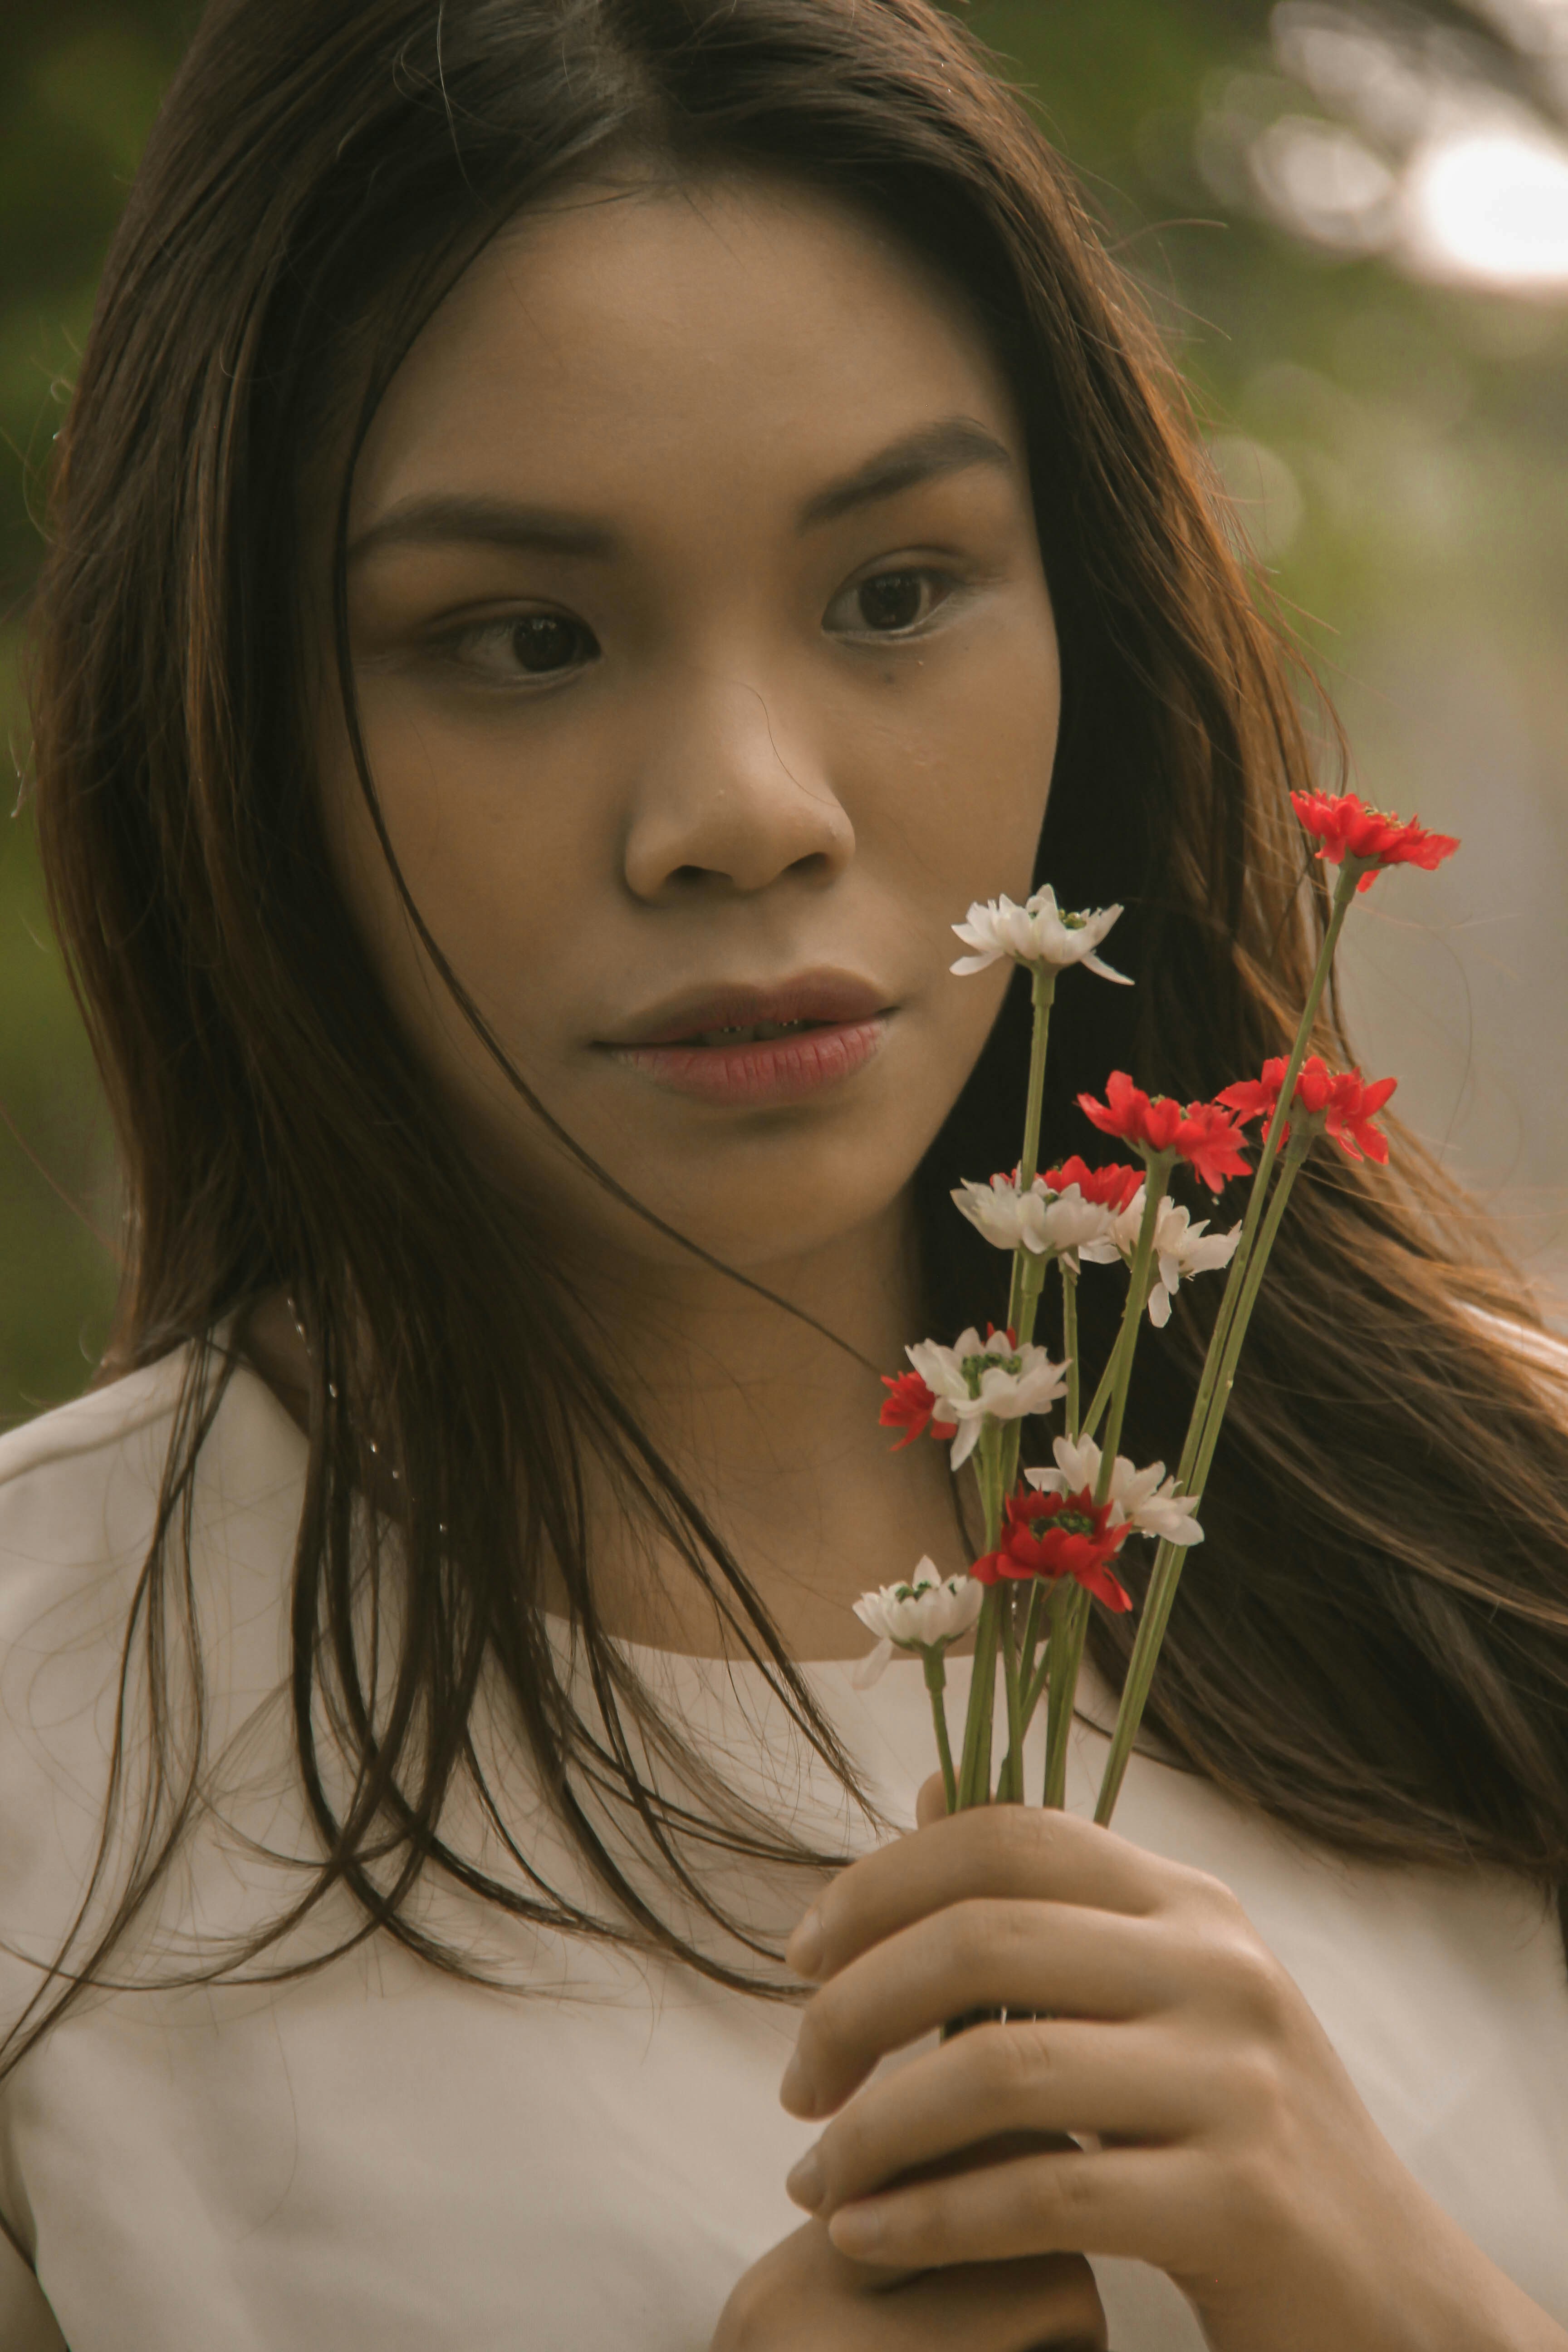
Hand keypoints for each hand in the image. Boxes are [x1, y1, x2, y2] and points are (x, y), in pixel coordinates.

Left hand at [778, 1778, 1567, 2351]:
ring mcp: (1236, 2079)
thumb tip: (931, 1787)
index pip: (1005, 1837)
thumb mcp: (1160, 1994)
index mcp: (1190, 1903)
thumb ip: (1050, 1904)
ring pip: (997, 2069)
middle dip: (853, 2008)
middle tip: (798, 2085)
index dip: (880, 1882)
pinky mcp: (1238, 2199)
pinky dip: (929, 2218)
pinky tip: (867, 2238)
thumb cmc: (1236, 2135)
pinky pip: (1041, 2194)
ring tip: (815, 2179)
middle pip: (981, 1939)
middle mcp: (1218, 1968)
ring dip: (875, 2130)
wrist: (1385, 2290)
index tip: (799, 1957)